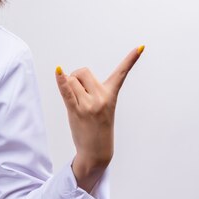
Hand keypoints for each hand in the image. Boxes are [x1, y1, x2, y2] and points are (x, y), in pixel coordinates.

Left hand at [55, 46, 143, 190]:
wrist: (97, 151)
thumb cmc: (98, 127)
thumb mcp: (103, 106)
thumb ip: (92, 89)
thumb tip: (70, 74)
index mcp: (110, 94)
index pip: (121, 73)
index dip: (131, 59)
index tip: (140, 46)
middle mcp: (102, 98)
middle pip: (81, 71)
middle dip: (75, 77)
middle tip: (78, 93)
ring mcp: (89, 105)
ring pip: (71, 80)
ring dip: (67, 86)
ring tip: (75, 102)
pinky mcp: (76, 111)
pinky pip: (66, 91)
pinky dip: (61, 81)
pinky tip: (58, 71)